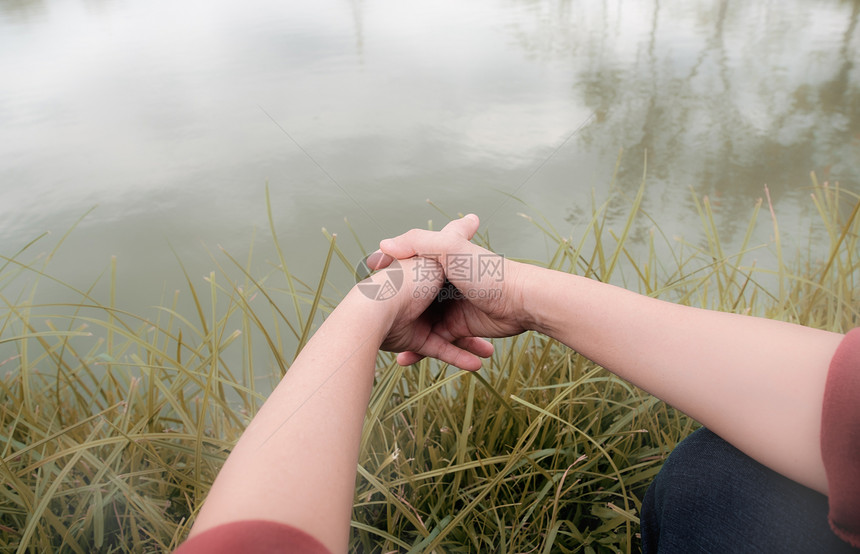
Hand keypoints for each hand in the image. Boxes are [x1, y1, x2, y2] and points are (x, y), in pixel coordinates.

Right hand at [370, 215, 530, 366]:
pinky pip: (442, 346)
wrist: (520, 301)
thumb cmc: (485, 272)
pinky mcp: (461, 329)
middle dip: (392, 313)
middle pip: (411, 301)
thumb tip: (383, 245)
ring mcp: (451, 309)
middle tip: (371, 321)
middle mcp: (442, 286)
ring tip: (388, 347)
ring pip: (422, 327)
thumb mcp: (449, 248)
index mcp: (438, 263)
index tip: (369, 279)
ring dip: (406, 340)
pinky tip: (406, 361)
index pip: (406, 267)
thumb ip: (417, 240)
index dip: (387, 275)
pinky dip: (425, 354)